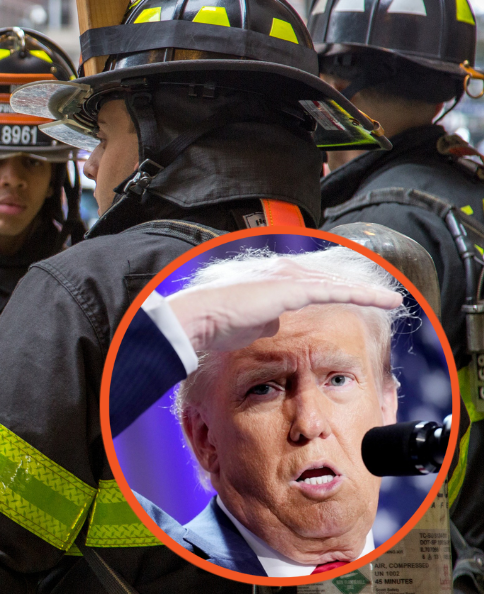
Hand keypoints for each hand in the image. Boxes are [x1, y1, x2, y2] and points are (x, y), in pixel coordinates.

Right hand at [166, 259, 403, 353]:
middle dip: (357, 287)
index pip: (313, 281)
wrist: (203, 316)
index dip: (337, 288)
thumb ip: (267, 318)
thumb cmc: (219, 322)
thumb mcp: (250, 321)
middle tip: (383, 297)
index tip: (355, 296)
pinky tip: (382, 301)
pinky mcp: (294, 288)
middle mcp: (284, 271)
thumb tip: (277, 321)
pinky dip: (362, 295)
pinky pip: (336, 291)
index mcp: (273, 277)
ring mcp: (290, 277)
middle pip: (330, 279)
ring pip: (337, 283)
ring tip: (391, 300)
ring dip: (367, 292)